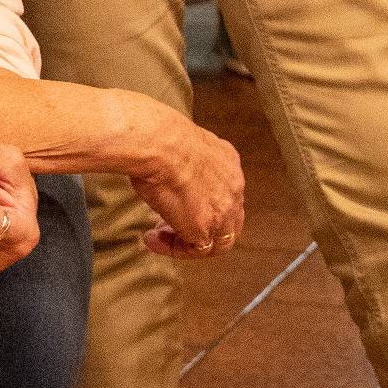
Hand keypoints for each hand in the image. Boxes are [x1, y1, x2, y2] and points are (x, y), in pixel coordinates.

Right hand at [122, 110, 245, 260]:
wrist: (159, 142)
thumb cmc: (159, 137)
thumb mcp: (182, 144)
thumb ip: (186, 162)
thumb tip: (169, 170)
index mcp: (228, 161)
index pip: (226, 194)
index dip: (202, 204)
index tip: (178, 204)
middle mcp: (233, 186)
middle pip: (228, 222)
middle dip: (200, 228)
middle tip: (170, 226)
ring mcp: (222, 209)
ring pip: (216, 241)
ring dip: (186, 242)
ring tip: (158, 236)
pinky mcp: (205, 227)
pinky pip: (196, 250)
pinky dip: (174, 248)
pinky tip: (154, 239)